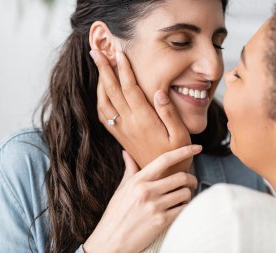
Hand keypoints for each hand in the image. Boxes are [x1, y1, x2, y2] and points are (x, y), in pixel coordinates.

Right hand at [83, 145, 200, 252]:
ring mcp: (155, 206)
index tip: (197, 148)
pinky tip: (181, 208)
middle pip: (181, 177)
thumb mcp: (121, 190)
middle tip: (191, 182)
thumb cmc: (115, 215)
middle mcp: (148, 191)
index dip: (184, 151)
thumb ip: (129, 170)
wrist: (110, 242)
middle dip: (191, 179)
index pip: (165, 159)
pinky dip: (186, 207)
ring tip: (183, 198)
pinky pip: (184, 209)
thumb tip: (126, 153)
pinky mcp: (161, 221)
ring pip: (185, 193)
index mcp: (138, 180)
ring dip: (189, 195)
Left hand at [90, 50, 190, 175]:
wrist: (162, 178)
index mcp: (144, 119)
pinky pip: (103, 115)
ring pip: (103, 102)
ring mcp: (121, 130)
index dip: (123, 69)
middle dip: (103, 69)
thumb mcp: (180, 134)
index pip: (130, 88)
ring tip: (99, 66)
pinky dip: (99, 99)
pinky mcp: (119, 136)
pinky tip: (102, 91)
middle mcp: (128, 123)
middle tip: (95, 50)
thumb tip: (158, 91)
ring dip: (99, 82)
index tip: (119, 52)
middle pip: (111, 91)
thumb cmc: (176, 154)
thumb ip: (169, 112)